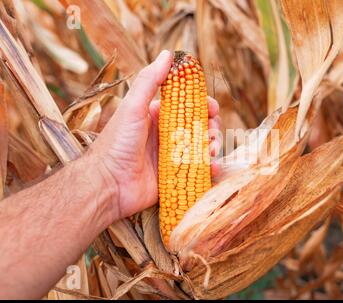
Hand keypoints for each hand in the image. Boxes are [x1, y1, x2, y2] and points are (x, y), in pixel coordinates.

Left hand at [89, 50, 220, 220]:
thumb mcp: (133, 107)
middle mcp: (167, 135)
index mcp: (158, 116)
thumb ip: (149, 80)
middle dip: (211, 127)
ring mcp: (173, 156)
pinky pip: (199, 169)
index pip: (188, 105)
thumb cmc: (117, 143)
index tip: (212, 108)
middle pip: (200, 126)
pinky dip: (209, 168)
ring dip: (212, 146)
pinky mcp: (176, 175)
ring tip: (210, 150)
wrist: (108, 185)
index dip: (204, 105)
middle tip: (211, 132)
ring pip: (202, 147)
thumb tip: (167, 54)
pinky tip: (212, 167)